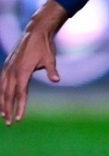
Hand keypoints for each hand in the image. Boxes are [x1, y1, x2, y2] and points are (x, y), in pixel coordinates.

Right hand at [1, 0, 65, 125]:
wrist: (36, 32)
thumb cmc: (44, 46)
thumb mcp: (50, 58)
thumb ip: (52, 70)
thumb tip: (56, 80)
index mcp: (23, 71)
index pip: (20, 94)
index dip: (19, 107)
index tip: (19, 118)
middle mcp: (13, 71)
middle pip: (8, 95)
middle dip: (8, 109)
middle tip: (9, 123)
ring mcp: (8, 68)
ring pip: (2, 89)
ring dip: (2, 103)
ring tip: (3, 115)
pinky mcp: (8, 65)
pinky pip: (1, 81)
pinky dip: (0, 92)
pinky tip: (1, 98)